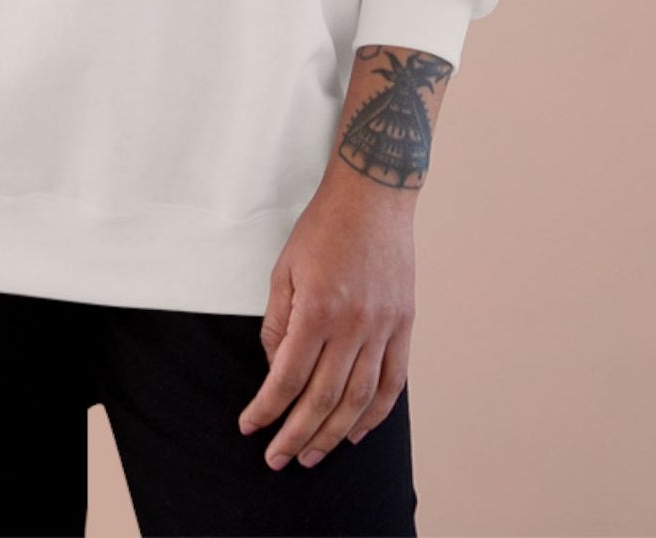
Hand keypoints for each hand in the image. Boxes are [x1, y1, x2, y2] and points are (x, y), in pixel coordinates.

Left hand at [237, 172, 415, 467]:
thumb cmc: (322, 228)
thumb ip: (278, 324)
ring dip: (334, 435)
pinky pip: (393, 383)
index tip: (250, 426)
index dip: (267, 409)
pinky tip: (357, 432)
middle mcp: (354, 324)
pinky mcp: (404, 325)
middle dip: (297, 435)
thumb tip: (277, 372)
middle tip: (278, 459)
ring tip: (312, 455)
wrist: (373, 196)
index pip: (288, 377)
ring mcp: (384, 327)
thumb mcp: (284, 269)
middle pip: (323, 398)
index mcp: (317, 308)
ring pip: (359, 399)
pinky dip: (376, 414)